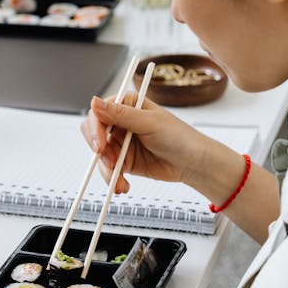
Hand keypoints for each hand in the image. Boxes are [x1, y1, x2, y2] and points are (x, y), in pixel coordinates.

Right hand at [82, 93, 207, 193]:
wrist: (193, 163)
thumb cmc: (179, 137)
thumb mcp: (149, 123)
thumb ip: (121, 114)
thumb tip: (95, 102)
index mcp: (127, 105)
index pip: (99, 113)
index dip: (95, 129)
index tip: (99, 146)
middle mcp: (121, 122)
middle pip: (94, 134)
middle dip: (99, 151)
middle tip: (109, 163)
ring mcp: (121, 142)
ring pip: (101, 156)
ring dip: (108, 170)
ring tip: (120, 179)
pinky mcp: (124, 160)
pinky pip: (109, 170)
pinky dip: (113, 179)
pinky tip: (122, 184)